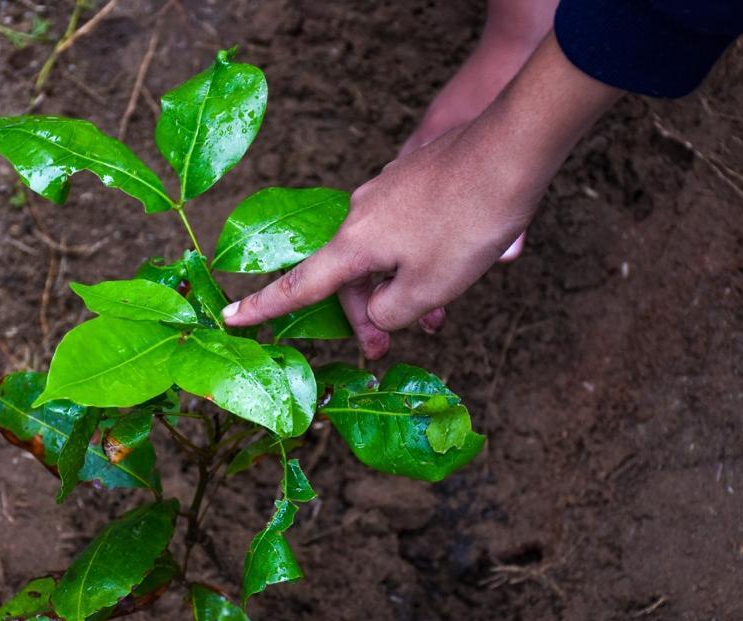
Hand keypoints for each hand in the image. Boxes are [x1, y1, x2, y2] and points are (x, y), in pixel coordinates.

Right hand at [222, 33, 620, 357]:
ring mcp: (387, 192)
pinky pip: (402, 231)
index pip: (299, 285)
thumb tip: (379, 312)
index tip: (231, 317)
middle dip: (367, 315)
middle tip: (387, 348)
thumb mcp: (429, 288)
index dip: (264, 308)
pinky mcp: (414, 179)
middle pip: (348, 276)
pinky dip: (415, 260)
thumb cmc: (468, 222)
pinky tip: (449, 270)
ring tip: (435, 315)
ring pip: (380, 255)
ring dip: (399, 289)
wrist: (511, 149)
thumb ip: (392, 312)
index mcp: (354, 243)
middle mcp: (361, 213)